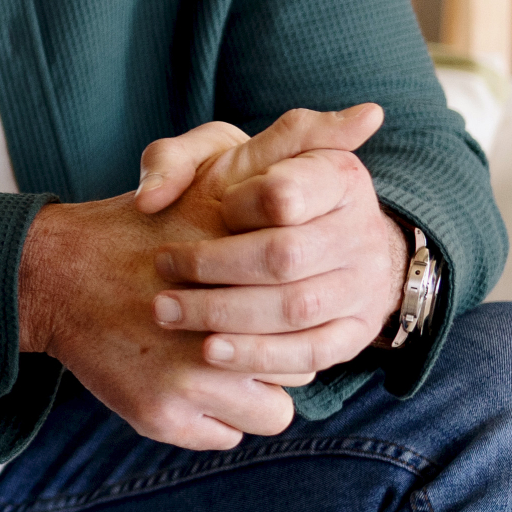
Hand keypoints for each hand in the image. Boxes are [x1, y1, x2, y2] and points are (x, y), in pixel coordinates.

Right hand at [18, 107, 384, 448]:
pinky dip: (214, 413)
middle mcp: (216, 339)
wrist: (58, 272)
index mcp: (244, 278)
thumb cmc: (150, 220)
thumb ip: (297, 143)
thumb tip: (368, 115)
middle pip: (295, 365)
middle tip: (238, 322)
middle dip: (273, 347)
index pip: (309, 314)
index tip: (266, 292)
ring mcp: (186, 384)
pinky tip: (189, 377)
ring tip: (218, 353)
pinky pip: (226, 434)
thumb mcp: (221, 165)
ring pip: (269, 410)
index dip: (291, 304)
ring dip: (250, 386)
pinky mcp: (161, 418)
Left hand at [149, 102, 408, 380]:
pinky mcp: (356, 332)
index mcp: (336, 175)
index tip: (210, 210)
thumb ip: (173, 160)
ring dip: (223, 313)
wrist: (318, 241)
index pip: (284, 194)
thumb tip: (147, 200)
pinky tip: (210, 351)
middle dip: (213, 266)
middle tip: (161, 269)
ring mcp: (364, 285)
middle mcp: (361, 230)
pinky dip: (257, 355)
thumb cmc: (249, 194)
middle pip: (286, 255)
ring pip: (294, 307)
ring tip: (167, 312)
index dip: (237, 206)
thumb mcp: (216, 156)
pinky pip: (310, 353)